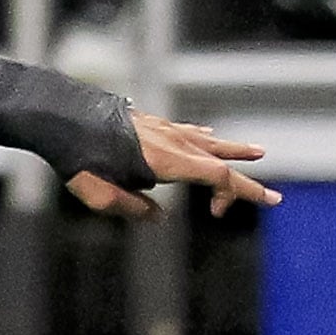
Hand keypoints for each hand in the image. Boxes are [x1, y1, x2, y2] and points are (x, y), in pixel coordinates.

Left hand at [72, 114, 281, 220]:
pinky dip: (204, 139)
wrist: (61, 117)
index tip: (217, 214)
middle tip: (274, 198)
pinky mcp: (150, 123)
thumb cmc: (77, 158)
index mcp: (167, 159)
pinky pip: (186, 132)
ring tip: (258, 153)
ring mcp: (163, 129)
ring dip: (234, 151)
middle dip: (248, 183)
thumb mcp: (100, 195)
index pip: (217, 175)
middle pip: (220, 161)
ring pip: (207, 142)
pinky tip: (209, 137)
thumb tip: (158, 217)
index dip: (233, 194)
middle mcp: (172, 142)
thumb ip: (132, 208)